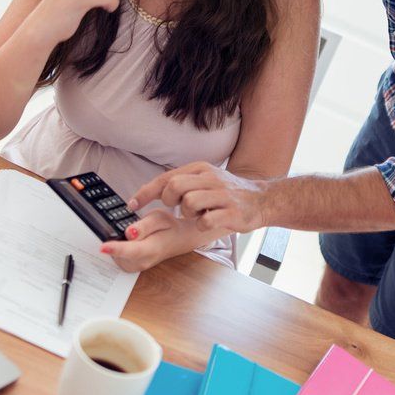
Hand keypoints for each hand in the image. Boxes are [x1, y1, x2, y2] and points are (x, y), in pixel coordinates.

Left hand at [99, 210, 179, 272]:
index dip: (116, 249)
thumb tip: (129, 233)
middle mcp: (144, 261)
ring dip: (114, 247)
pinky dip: (116, 251)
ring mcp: (138, 267)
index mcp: (152, 248)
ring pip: (117, 259)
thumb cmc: (169, 227)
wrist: (178, 240)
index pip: (132, 251)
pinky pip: (118, 260)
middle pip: (120, 256)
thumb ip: (144, 225)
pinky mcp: (132, 267)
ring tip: (124, 235)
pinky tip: (122, 242)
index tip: (103, 247)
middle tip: (113, 230)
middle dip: (112, 244)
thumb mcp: (160, 218)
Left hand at [129, 162, 267, 234]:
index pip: (165, 177)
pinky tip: (208, 223)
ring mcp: (222, 195)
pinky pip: (206, 220)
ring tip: (197, 215)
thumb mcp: (204, 180)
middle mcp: (210, 178)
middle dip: (169, 200)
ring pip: (189, 202)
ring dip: (187, 214)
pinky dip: (202, 225)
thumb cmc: (227, 193)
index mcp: (200, 169)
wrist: (262, 199)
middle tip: (178, 209)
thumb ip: (181, 183)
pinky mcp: (232, 212)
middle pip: (174, 186)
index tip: (131, 204)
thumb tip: (153, 191)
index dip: (146, 192)